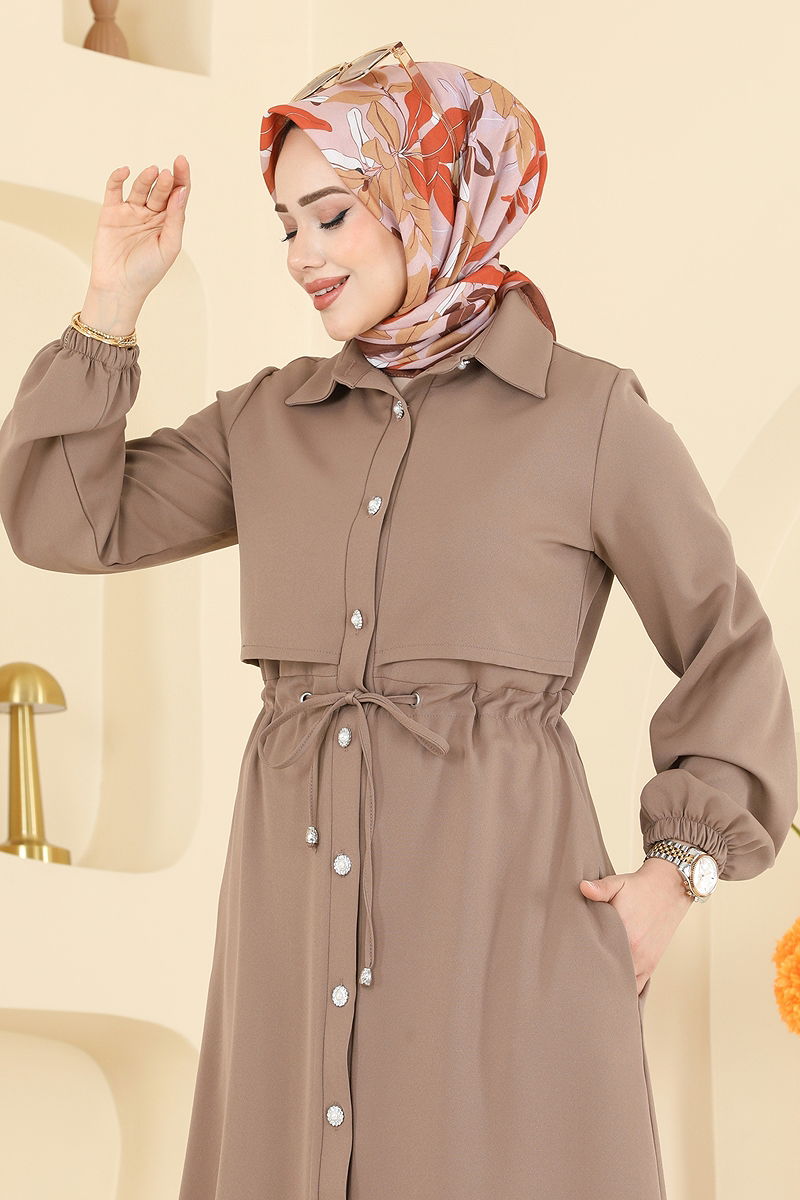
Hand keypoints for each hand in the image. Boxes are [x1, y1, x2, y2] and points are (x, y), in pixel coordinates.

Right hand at [86, 156, 190, 304]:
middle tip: (166, 175)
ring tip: (153, 171)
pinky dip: (118, 178)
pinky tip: (125, 171)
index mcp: (169, 223)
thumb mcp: (169, 246)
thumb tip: (182, 191)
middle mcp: (151, 214)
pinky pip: (114, 190)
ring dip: (146, 179)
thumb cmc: (148, 271)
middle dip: (165, 181)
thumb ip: (176, 219)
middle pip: (161, 190)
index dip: (182, 177)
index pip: (178, 195)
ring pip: (140, 188)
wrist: (119, 287)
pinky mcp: (110, 212)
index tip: (181, 161)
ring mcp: (130, 212)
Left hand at [579, 857, 693, 993]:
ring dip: (610, 986)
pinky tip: (613, 993)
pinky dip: (626, 991)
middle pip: (609, 974)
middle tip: (577, 981)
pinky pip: (638, 987)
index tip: (572, 966)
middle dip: (593, 978)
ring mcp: (644, 960)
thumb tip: (583, 887)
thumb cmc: (640, 888)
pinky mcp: (651, 965)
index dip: (584, 962)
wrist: (669, 889)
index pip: (598, 956)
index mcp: (624, 932)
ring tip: (592, 989)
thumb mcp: (618, 883)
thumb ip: (600, 888)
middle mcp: (635, 951)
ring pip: (623, 984)